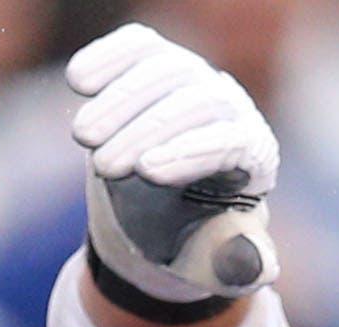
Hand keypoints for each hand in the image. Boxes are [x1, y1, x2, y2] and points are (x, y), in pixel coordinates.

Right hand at [66, 23, 279, 306]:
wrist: (162, 216)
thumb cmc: (192, 242)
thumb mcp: (216, 264)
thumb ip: (239, 265)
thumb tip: (259, 268)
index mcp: (254, 155)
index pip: (233, 140)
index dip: (191, 152)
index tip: (147, 172)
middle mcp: (230, 108)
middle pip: (198, 100)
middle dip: (147, 130)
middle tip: (105, 166)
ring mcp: (193, 80)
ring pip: (165, 68)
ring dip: (120, 99)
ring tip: (83, 137)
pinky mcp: (157, 64)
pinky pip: (138, 47)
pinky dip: (108, 58)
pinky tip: (79, 80)